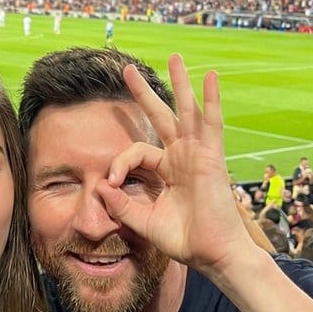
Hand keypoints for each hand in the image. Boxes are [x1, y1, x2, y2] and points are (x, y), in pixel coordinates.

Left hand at [96, 54, 251, 274]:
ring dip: (179, 83)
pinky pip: (211, 122)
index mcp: (166, 170)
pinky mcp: (211, 156)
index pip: (136, 152)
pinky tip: (209, 76)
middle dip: (144, 93)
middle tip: (126, 70)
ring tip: (174, 57)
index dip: (119, 163)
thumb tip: (101, 187)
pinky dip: (211, 98)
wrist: (212, 254)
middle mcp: (182, 156)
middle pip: (161, 116)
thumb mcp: (143, 221)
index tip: (111, 184)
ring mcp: (197, 153)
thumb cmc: (184, 240)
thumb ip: (122, 205)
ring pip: (186, 110)